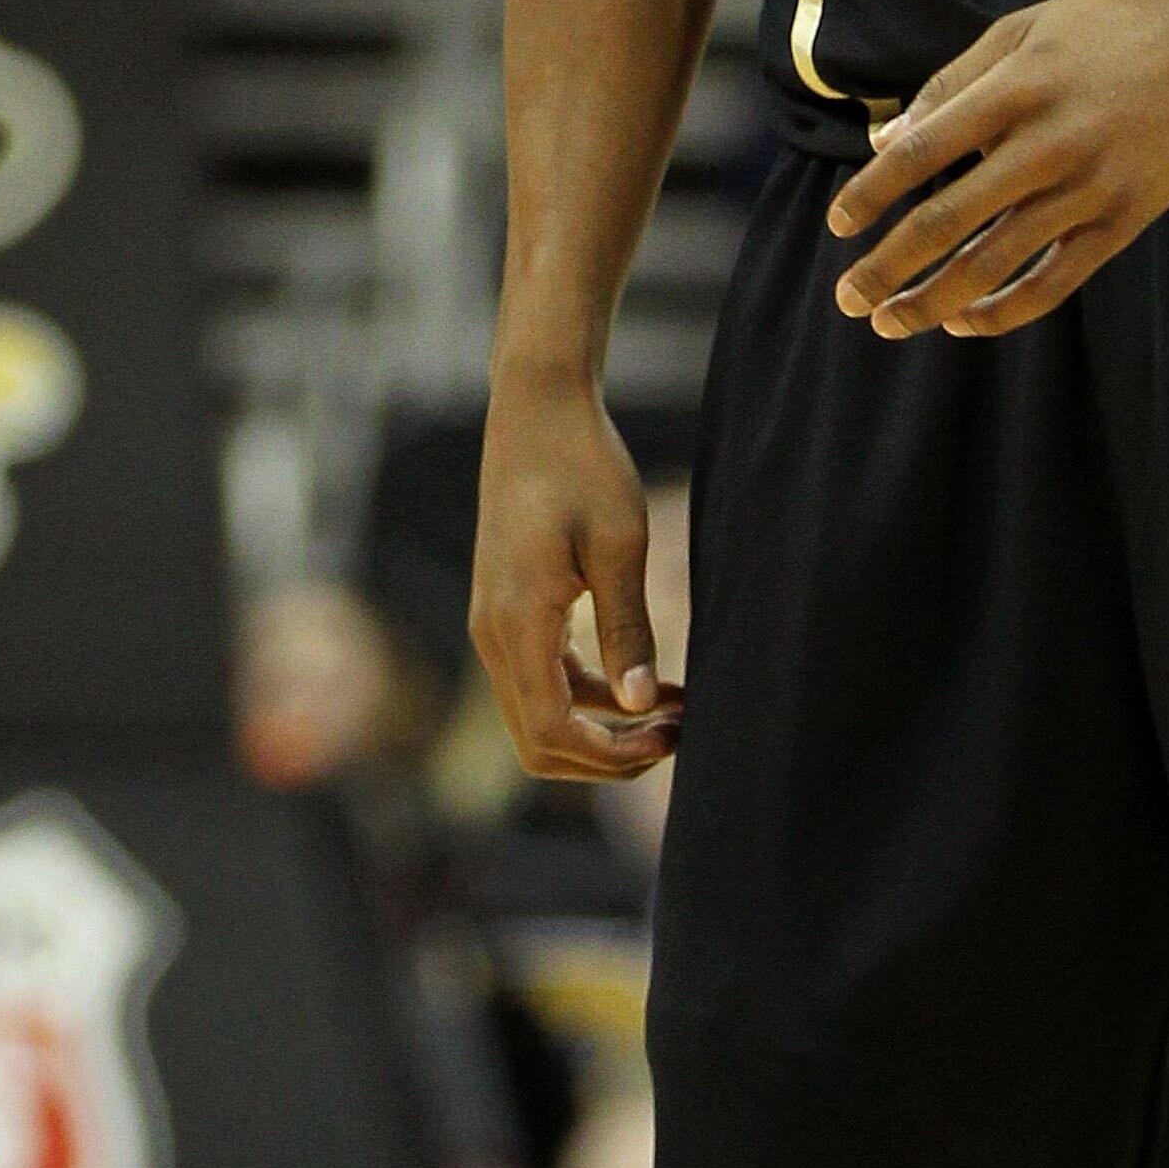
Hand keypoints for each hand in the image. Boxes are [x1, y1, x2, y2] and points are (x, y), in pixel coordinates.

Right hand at [471, 367, 681, 777]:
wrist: (537, 410)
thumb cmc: (582, 465)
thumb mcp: (619, 545)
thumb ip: (628, 628)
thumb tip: (641, 705)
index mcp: (517, 622)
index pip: (552, 731)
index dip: (612, 755)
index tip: (670, 737)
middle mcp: (492, 634)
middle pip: (537, 743)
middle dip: (606, 757)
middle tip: (676, 735)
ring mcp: (494, 626)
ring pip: (539, 716)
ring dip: (603, 728)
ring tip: (675, 711)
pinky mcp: (507, 613)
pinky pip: (543, 681)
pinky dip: (590, 697)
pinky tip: (645, 682)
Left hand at [828, 0, 1168, 338]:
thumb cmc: (1109, 23)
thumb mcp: (1023, 31)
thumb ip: (952, 85)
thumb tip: (884, 144)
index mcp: (1017, 89)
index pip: (923, 153)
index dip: (872, 194)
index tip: (839, 225)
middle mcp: (1050, 144)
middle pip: (949, 221)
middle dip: (888, 267)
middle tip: (848, 298)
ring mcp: (1091, 187)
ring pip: (996, 263)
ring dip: (934, 301)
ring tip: (890, 323)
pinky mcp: (1125, 219)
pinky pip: (1057, 281)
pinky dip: (1006, 309)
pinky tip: (965, 321)